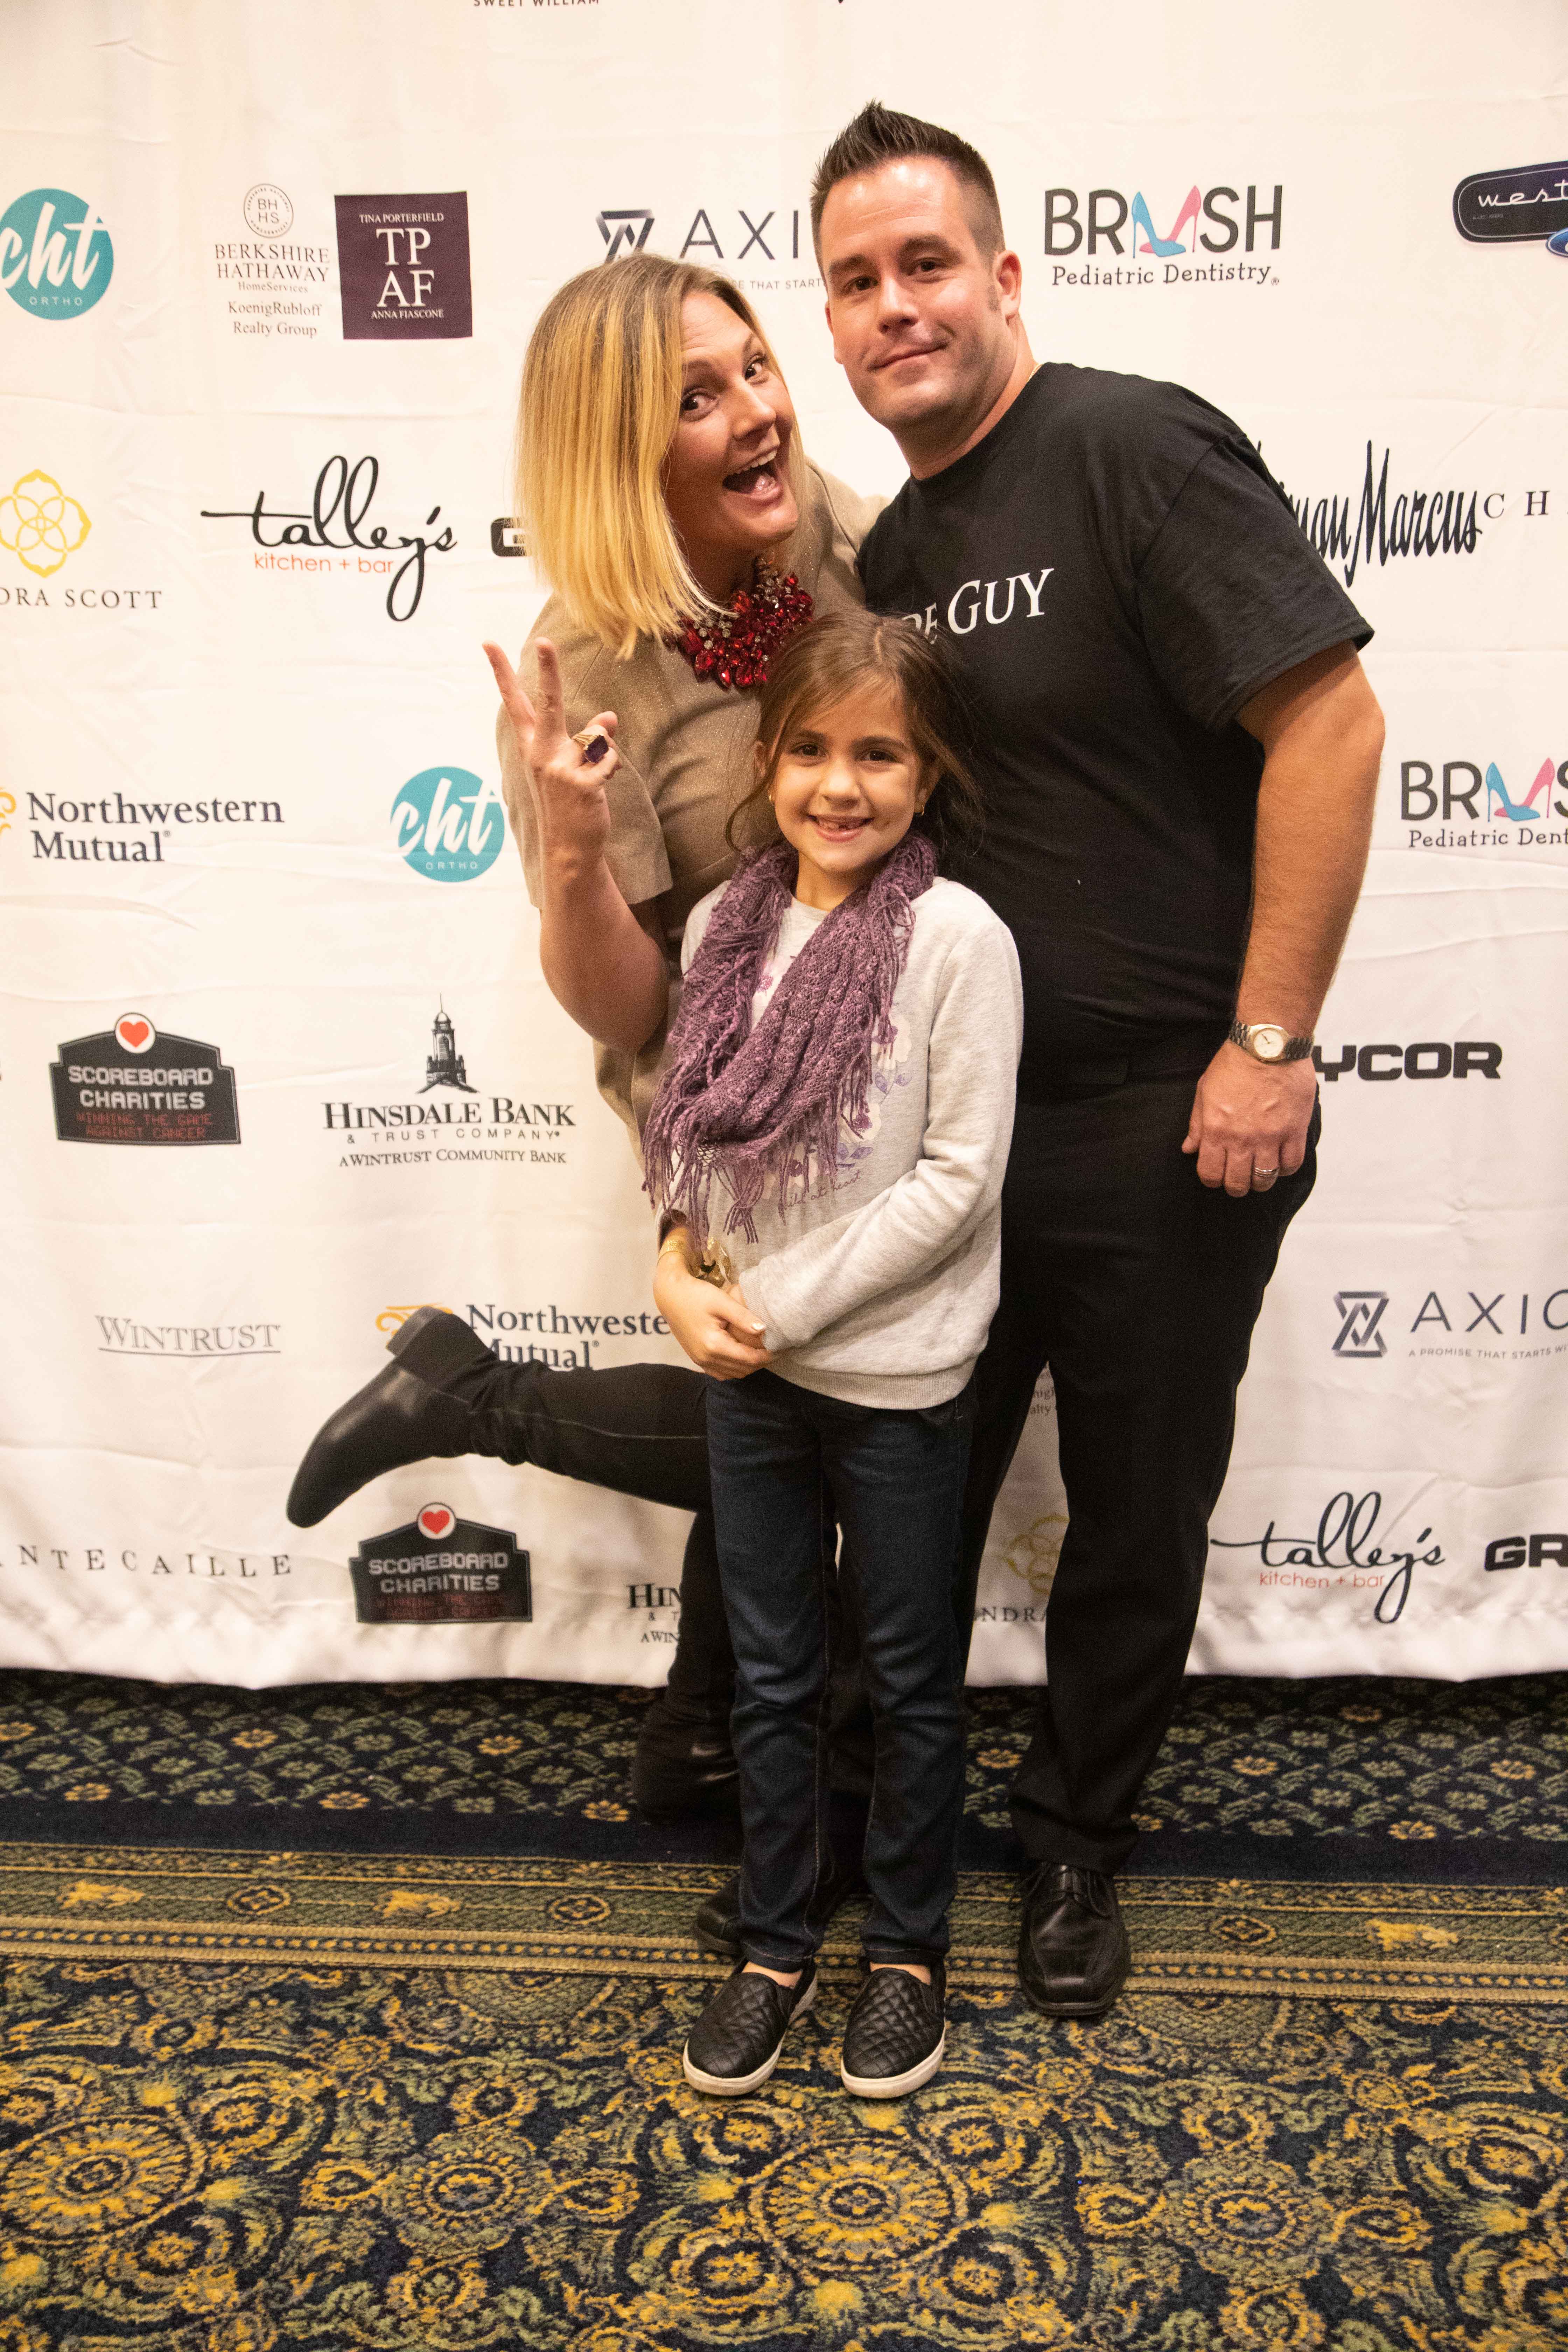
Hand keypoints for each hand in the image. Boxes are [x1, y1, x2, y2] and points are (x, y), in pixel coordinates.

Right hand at [482, 636, 618, 867]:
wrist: (569, 849)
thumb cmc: (569, 804)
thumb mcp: (572, 767)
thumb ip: (586, 739)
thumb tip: (610, 717)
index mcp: (532, 747)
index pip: (515, 703)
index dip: (501, 672)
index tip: (488, 643)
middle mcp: (541, 754)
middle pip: (548, 703)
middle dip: (547, 671)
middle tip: (544, 641)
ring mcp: (559, 768)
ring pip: (596, 735)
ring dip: (604, 752)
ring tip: (594, 776)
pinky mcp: (580, 782)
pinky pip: (609, 757)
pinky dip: (611, 768)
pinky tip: (600, 787)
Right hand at [654, 1254, 771, 1379]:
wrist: (670, 1296)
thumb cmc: (695, 1295)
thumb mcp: (722, 1301)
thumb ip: (744, 1317)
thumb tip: (765, 1330)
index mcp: (713, 1345)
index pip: (749, 1358)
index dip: (768, 1355)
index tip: (782, 1347)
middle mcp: (706, 1358)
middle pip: (743, 1369)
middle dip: (761, 1362)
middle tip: (775, 1349)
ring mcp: (700, 1361)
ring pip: (733, 1374)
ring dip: (749, 1366)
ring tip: (762, 1351)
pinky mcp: (697, 1359)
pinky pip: (721, 1372)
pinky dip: (735, 1368)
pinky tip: (743, 1355)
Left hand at [1182, 1042, 1315, 1196]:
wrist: (1267, 1045)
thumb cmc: (1234, 1064)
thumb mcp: (1204, 1091)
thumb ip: (1196, 1124)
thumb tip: (1189, 1149)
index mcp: (1216, 1130)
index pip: (1210, 1173)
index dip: (1212, 1180)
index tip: (1216, 1176)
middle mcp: (1242, 1139)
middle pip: (1238, 1183)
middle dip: (1236, 1186)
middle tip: (1239, 1180)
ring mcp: (1270, 1137)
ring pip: (1265, 1178)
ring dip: (1261, 1181)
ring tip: (1260, 1173)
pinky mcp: (1294, 1130)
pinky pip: (1292, 1163)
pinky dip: (1286, 1168)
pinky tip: (1281, 1162)